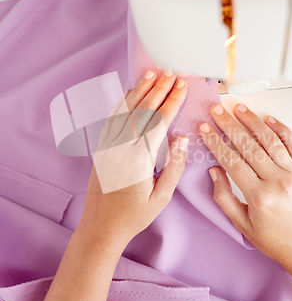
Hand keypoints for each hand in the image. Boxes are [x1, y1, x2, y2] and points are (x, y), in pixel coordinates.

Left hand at [79, 70, 188, 250]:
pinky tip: (129, 93)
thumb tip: (181, 138)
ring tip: (151, 74)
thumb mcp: (161, 198)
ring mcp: (107, 146)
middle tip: (171, 74)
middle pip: (142, 111)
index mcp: (138, 160)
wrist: (101, 227)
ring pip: (125, 111)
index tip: (181, 87)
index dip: (171, 102)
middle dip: (158, 90)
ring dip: (139, 90)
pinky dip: (121, 103)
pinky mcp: (100, 149)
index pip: (158, 122)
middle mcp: (120, 148)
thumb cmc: (134, 216)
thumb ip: (173, 167)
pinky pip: (111, 119)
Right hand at [199, 103, 291, 276]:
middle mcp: (277, 181)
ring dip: (253, 121)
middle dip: (229, 125)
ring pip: (270, 140)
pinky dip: (281, 129)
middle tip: (217, 112)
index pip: (232, 161)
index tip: (206, 129)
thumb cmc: (275, 239)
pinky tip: (268, 120)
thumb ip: (224, 197)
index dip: (216, 142)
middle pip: (249, 145)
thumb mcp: (241, 224)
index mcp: (259, 196)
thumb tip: (214, 171)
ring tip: (239, 109)